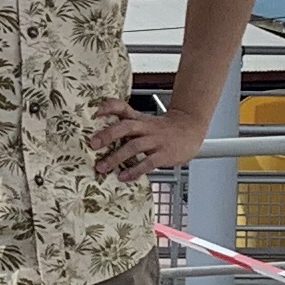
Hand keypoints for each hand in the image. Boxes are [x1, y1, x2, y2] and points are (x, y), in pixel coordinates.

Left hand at [87, 94, 205, 179]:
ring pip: (134, 146)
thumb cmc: (163, 129)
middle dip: (108, 135)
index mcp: (139, 118)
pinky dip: (135, 170)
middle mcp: (146, 128)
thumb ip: (126, 126)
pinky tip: (124, 177)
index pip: (122, 107)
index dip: (108, 108)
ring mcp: (155, 140)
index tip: (94, 113)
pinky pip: (148, 163)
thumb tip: (100, 136)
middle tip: (93, 144)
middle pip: (125, 126)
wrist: (190, 129)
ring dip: (116, 157)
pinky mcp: (164, 154)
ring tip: (102, 167)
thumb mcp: (145, 121)